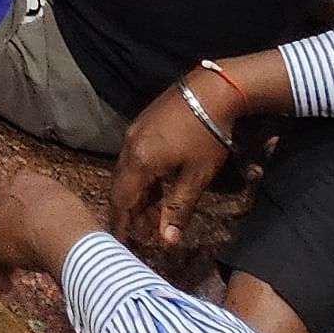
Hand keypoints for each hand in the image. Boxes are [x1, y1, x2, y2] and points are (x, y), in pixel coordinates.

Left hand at [0, 165, 106, 286]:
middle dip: (3, 232)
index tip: (28, 233)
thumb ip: (57, 215)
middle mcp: (4, 191)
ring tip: (14, 272)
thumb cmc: (76, 223)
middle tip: (18, 253)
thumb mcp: (69, 209)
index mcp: (25, 180)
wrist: (65, 234)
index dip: (18, 216)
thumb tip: (64, 231)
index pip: (12, 195)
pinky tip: (8, 286)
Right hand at [105, 74, 247, 251]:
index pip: (121, 200)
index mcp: (139, 161)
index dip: (120, 223)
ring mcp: (135, 132)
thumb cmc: (208, 135)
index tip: (119, 242)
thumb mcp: (197, 176)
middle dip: (130, 211)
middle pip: (120, 186)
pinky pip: (134, 158)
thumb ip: (178, 208)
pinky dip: (142, 177)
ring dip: (137, 194)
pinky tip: (156, 186)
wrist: (213, 90)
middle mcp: (129, 146)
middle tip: (142, 232)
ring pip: (128, 171)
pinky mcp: (143, 124)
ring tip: (152, 213)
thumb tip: (167, 241)